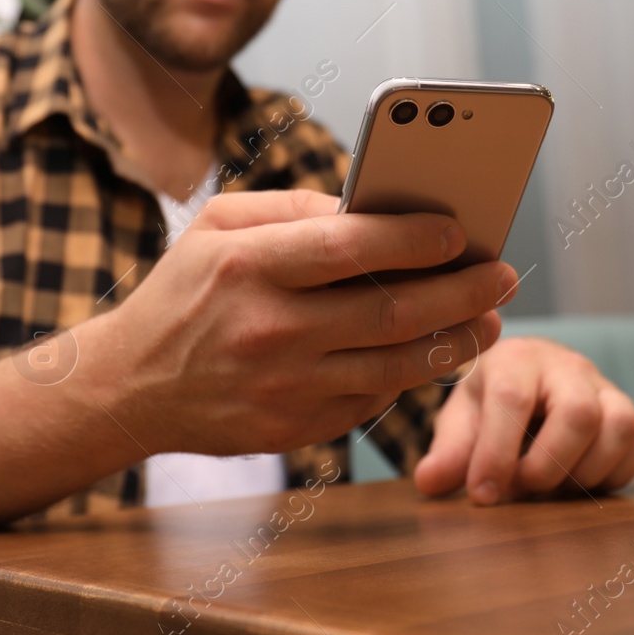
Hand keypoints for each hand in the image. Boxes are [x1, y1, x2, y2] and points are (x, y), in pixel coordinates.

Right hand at [87, 190, 514, 457]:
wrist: (129, 386)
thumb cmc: (182, 292)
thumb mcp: (216, 227)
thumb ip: (292, 208)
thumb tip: (370, 205)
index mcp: (247, 266)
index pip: (348, 247)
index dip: (412, 238)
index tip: (460, 230)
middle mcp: (269, 329)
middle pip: (389, 311)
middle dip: (459, 291)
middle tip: (504, 274)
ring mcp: (283, 387)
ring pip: (393, 364)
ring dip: (453, 341)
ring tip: (489, 319)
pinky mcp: (291, 429)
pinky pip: (369, 399)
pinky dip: (408, 375)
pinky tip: (434, 352)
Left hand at [414, 337, 633, 503]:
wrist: (526, 382)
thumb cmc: (488, 403)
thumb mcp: (460, 421)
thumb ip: (448, 451)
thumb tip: (429, 482)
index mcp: (515, 359)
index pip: (511, 399)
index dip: (496, 453)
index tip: (482, 495)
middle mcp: (566, 366)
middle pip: (578, 411)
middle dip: (548, 464)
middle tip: (522, 489)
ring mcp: (604, 388)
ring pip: (619, 425)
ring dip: (585, 471)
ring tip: (551, 489)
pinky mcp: (628, 413)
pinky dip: (612, 475)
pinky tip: (577, 484)